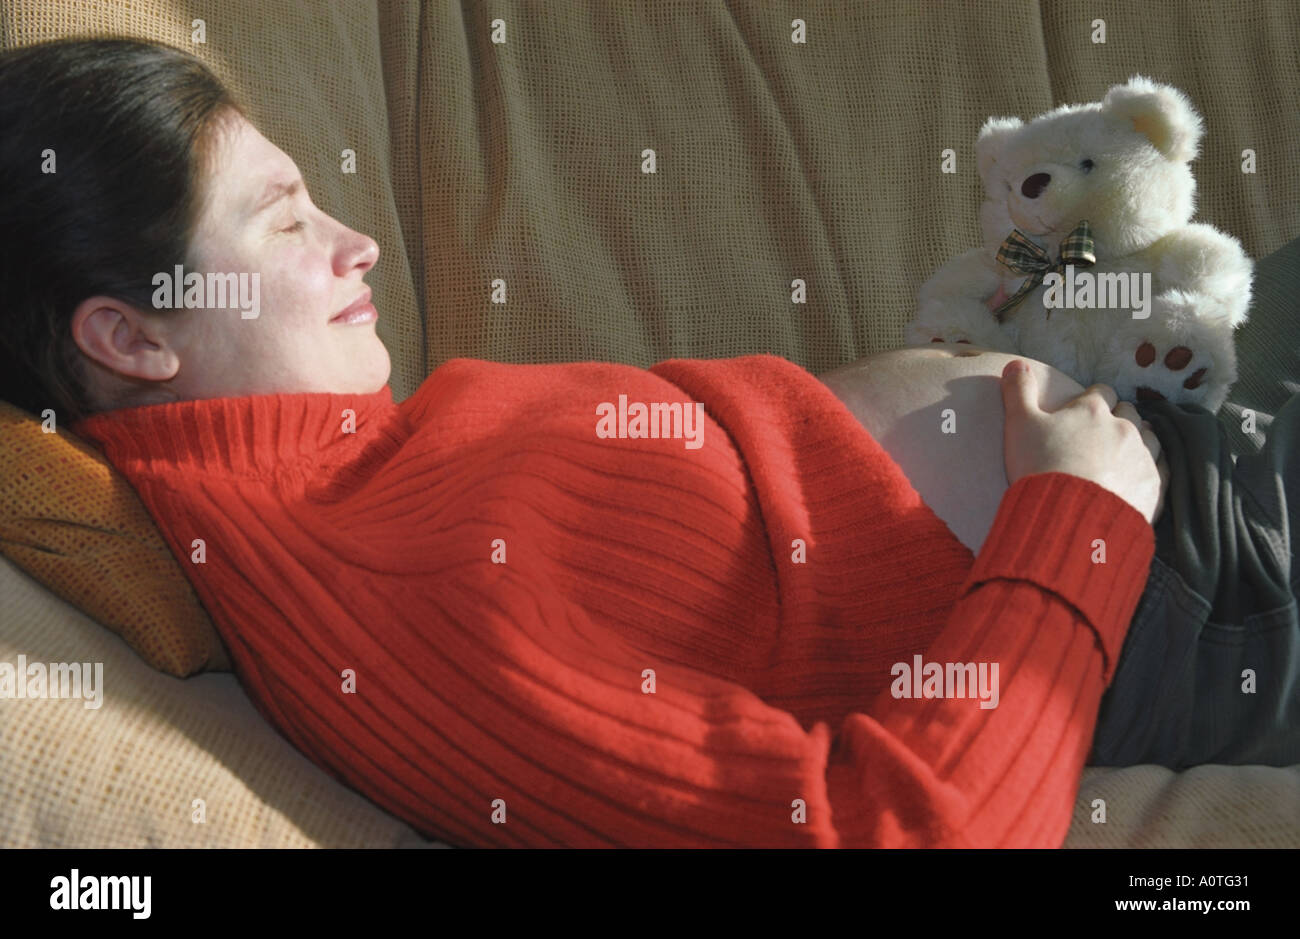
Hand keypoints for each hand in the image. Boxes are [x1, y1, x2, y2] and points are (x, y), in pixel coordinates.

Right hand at [1000, 360, 1164, 524]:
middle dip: (1116, 418)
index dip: (1091, 400)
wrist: (1068, 516)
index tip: (1080, 412)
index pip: (1101, 392)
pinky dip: (1152, 468)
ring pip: (1150, 438)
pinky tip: (1140, 474)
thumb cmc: (1040, 466)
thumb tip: (1014, 362)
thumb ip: (1018, 391)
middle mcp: (1124, 428)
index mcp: (1093, 410)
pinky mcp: (1153, 486)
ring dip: (1138, 440)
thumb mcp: (1019, 425)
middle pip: (1128, 412)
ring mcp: (1142, 457)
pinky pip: (1162, 469)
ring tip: (1121, 453)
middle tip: (1098, 435)